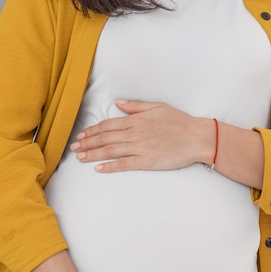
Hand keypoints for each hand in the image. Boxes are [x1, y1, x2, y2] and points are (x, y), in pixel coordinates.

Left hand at [70, 99, 213, 171]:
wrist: (196, 137)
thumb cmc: (179, 122)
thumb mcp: (157, 107)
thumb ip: (135, 106)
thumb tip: (118, 102)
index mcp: (136, 120)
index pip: (108, 125)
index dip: (92, 130)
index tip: (81, 135)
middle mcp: (135, 133)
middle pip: (104, 138)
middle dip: (87, 143)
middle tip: (73, 148)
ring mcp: (140, 147)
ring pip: (110, 151)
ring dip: (92, 154)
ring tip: (79, 158)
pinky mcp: (146, 161)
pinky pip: (123, 164)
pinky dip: (109, 167)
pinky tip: (98, 169)